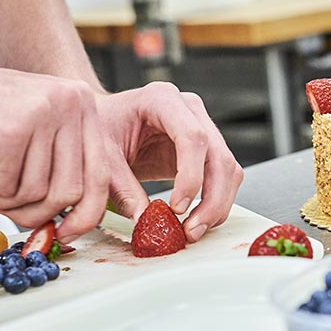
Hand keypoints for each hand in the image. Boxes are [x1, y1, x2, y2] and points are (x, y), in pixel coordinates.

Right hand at [0, 63, 110, 241]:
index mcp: (82, 101)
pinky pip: (6, 188)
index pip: (101, 173)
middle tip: (6, 203)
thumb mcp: (34, 127)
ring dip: (4, 198)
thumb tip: (77, 220)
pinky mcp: (8, 132)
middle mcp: (69, 102)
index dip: (86, 213)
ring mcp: (40, 114)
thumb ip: (60, 163)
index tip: (67, 232)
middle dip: (37, 211)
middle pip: (71, 191)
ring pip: (36, 193)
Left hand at [97, 82, 243, 241]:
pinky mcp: (206, 150)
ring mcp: (203, 127)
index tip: (177, 208)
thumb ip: (122, 188)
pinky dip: (215, 202)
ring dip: (218, 205)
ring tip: (192, 231)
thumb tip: (145, 220)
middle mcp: (190, 109)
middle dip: (211, 200)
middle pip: (220, 157)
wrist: (104, 122)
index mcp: (162, 99)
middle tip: (190, 231)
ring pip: (229, 170)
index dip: (191, 176)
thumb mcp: (103, 157)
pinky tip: (196, 220)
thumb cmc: (101, 129)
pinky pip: (223, 177)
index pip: (193, 137)